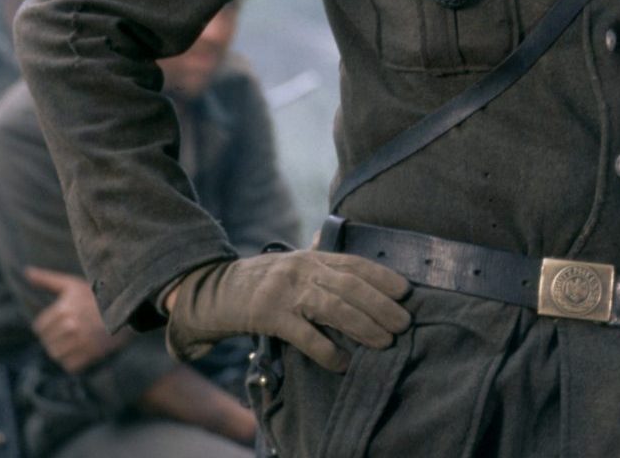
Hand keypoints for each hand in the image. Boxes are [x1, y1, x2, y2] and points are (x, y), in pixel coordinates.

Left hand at [26, 266, 129, 373]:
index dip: (48, 326)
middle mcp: (70, 325)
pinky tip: (83, 351)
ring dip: (64, 351)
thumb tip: (26, 272)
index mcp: (63, 308)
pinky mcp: (91, 354)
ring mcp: (81, 341)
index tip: (62, 322)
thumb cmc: (97, 296)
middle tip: (71, 333)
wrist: (130, 310)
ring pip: (57, 355)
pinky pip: (70, 366)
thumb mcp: (72, 284)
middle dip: (56, 339)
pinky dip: (74, 362)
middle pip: (47, 343)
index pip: (39, 328)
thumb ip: (47, 280)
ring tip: (76, 342)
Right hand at [164, 250, 410, 371]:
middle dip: (381, 305)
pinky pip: (303, 334)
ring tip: (384, 342)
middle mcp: (302, 269)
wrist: (213, 291)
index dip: (383, 277)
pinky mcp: (268, 314)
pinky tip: (342, 362)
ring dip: (362, 326)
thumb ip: (321, 266)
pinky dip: (325, 349)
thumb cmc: (261, 282)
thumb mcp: (292, 266)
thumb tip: (356, 272)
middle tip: (404, 324)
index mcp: (311, 257)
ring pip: (332, 307)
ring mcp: (285, 291)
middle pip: (350, 285)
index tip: (406, 292)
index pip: (355, 263)